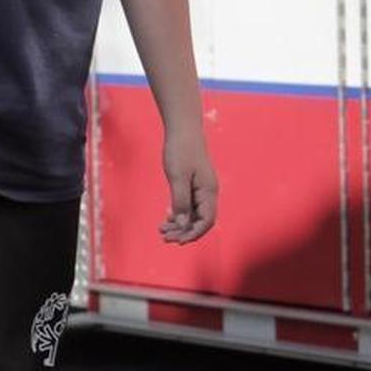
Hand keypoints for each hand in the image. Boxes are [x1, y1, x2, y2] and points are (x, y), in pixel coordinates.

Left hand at [160, 126, 217, 243]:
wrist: (183, 129)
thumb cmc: (181, 150)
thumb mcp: (178, 177)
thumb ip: (180, 202)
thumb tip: (182, 225)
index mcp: (209, 192)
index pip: (207, 221)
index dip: (193, 234)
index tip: (177, 241)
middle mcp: (208, 193)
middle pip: (200, 221)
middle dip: (184, 232)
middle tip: (164, 237)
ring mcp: (201, 190)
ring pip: (193, 215)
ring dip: (180, 225)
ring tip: (162, 231)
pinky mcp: (194, 186)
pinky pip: (189, 207)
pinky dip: (179, 215)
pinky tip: (167, 220)